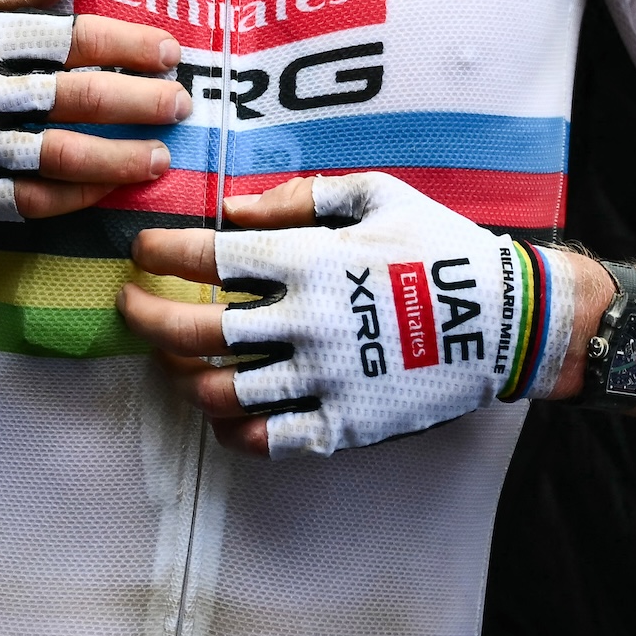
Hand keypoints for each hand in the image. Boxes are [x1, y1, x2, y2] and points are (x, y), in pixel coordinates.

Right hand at [0, 0, 189, 222]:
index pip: (71, 39)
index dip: (127, 46)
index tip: (170, 53)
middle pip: (76, 99)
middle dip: (138, 103)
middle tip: (183, 105)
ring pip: (57, 158)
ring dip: (116, 160)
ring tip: (158, 161)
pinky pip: (21, 201)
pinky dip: (67, 199)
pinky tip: (100, 194)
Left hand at [119, 172, 569, 456]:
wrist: (505, 321)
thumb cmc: (440, 245)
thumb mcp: (377, 194)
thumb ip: (301, 196)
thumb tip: (234, 209)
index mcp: (310, 261)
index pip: (209, 258)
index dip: (160, 253)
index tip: (143, 250)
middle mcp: (306, 324)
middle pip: (195, 332)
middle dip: (146, 318)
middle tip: (130, 305)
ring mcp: (322, 381)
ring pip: (220, 393)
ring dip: (180, 376)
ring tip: (171, 360)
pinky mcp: (343, 425)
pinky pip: (267, 441)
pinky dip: (231, 432)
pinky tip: (222, 413)